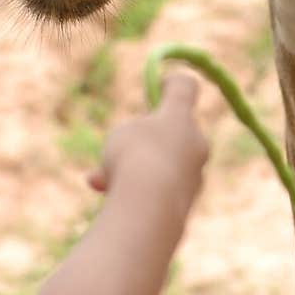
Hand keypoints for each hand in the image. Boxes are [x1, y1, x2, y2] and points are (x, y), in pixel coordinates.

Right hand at [88, 72, 208, 221]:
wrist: (149, 210)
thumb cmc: (136, 159)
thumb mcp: (130, 129)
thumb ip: (138, 126)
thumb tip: (141, 142)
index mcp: (185, 121)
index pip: (185, 89)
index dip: (170, 83)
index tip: (156, 88)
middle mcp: (196, 148)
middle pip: (169, 133)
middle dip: (140, 140)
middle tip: (116, 145)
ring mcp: (192, 179)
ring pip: (157, 165)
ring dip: (130, 168)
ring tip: (98, 178)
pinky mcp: (183, 206)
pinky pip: (154, 191)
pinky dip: (133, 190)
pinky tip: (105, 192)